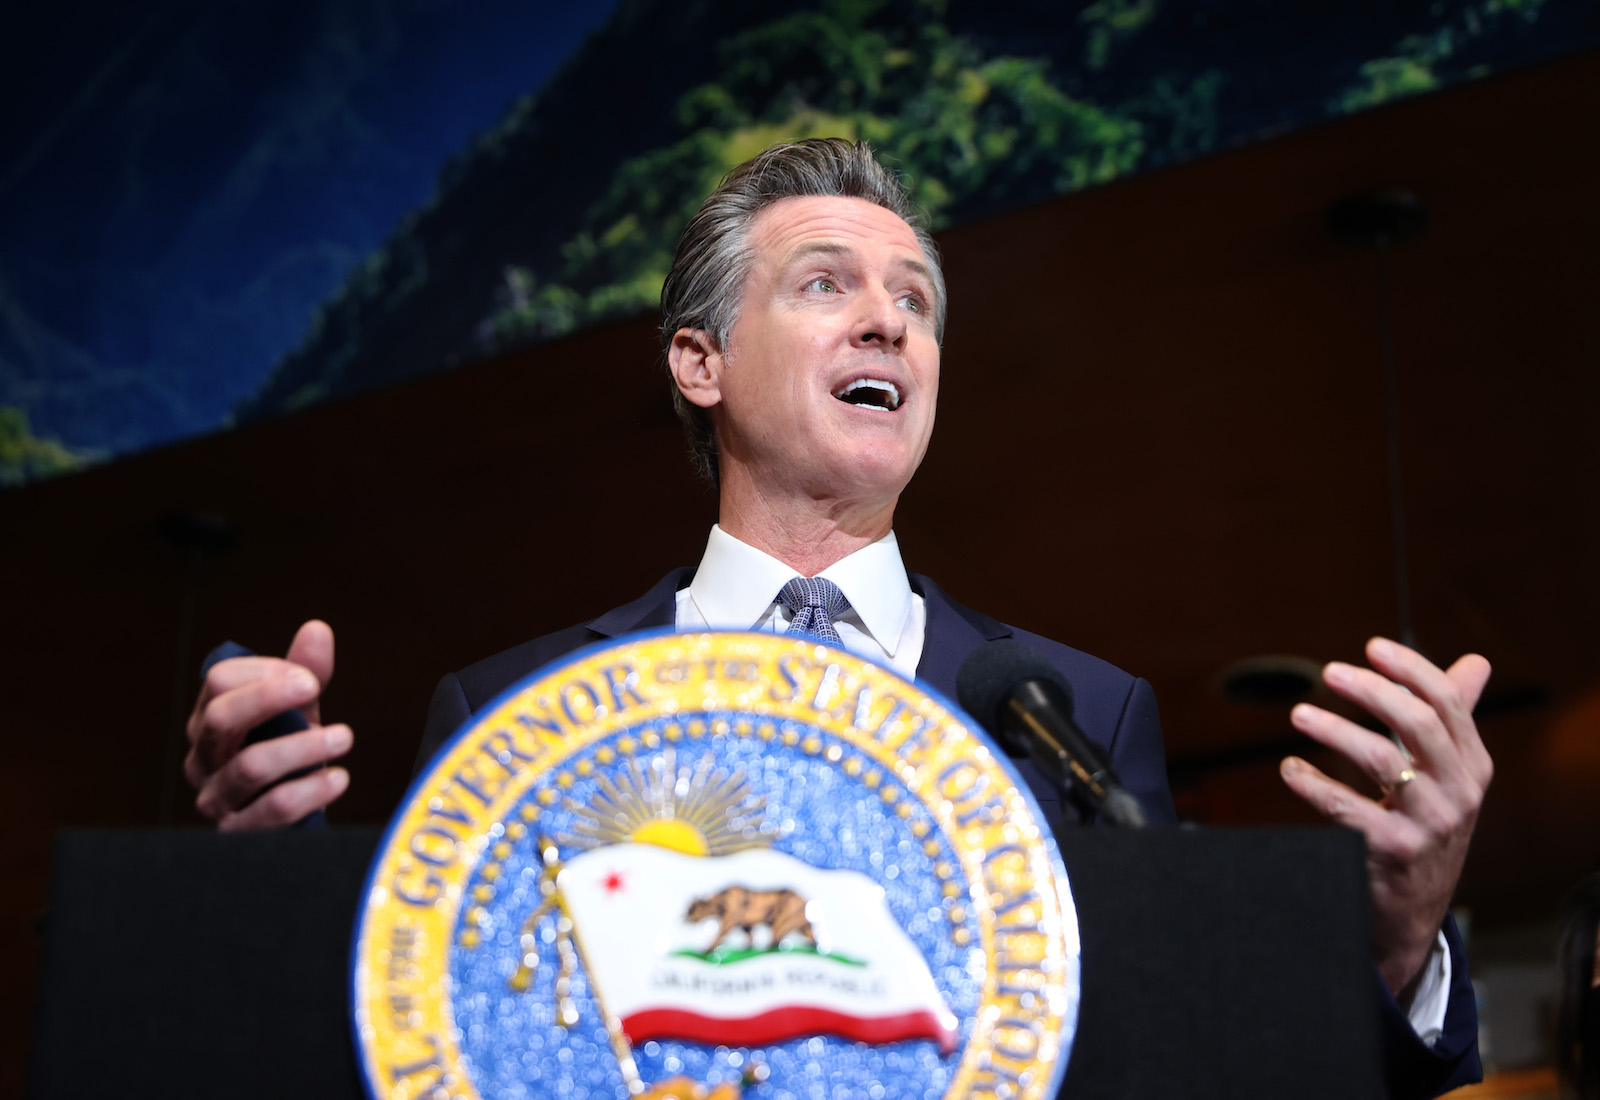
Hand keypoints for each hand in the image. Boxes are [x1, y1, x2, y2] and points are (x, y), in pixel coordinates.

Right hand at [184, 619, 351, 829]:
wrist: (296, 818)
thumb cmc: (290, 755)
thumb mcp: (299, 711)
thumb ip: (306, 671)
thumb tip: (317, 629)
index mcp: (210, 720)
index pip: (220, 680)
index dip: (265, 670)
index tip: (307, 677)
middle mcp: (203, 758)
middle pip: (220, 716)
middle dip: (270, 697)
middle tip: (315, 688)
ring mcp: (216, 799)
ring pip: (250, 765)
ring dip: (304, 746)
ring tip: (345, 736)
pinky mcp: (239, 835)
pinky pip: (273, 810)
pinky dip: (312, 791)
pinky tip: (339, 777)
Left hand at [1280, 637, 1492, 996]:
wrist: (1413, 910)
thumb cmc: (1426, 825)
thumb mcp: (1450, 777)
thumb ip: (1453, 719)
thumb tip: (1476, 663)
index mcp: (1473, 766)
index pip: (1448, 703)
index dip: (1410, 668)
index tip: (1371, 647)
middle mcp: (1459, 792)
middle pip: (1417, 723)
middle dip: (1371, 690)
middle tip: (1329, 672)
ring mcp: (1429, 824)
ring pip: (1381, 759)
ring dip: (1334, 730)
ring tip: (1299, 715)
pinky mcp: (1392, 851)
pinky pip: (1346, 808)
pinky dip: (1312, 783)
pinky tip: (1290, 769)